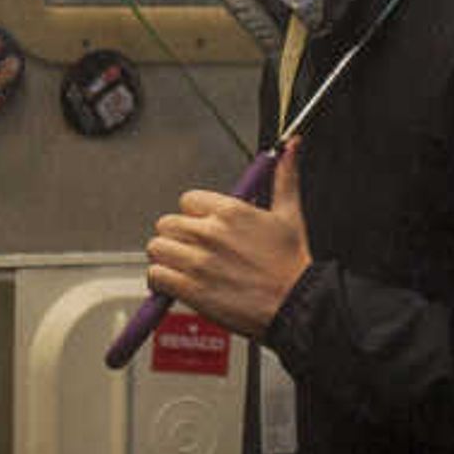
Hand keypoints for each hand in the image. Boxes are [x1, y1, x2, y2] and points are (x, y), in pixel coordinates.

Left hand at [147, 143, 308, 338]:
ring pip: (157, 248)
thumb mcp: (289, 214)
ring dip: (166, 258)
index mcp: (230, 211)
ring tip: (183, 267)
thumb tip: (291, 147)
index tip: (205, 228)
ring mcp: (198, 261)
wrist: (296, 305)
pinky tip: (176, 285)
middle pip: (167, 224)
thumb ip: (284, 177)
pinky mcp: (191, 289)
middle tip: (194, 251)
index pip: (187, 200)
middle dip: (178, 238)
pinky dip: (161, 282)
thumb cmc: (293, 265)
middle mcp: (210, 232)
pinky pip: (156, 275)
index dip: (195, 216)